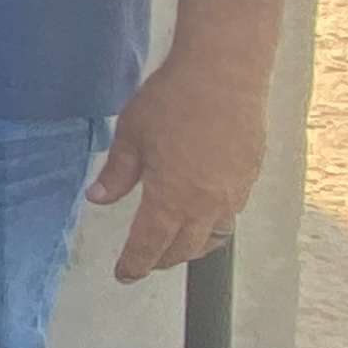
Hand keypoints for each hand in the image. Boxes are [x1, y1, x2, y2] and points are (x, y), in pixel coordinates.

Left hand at [90, 46, 266, 280]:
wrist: (225, 73)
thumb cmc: (173, 100)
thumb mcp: (131, 135)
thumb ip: (117, 173)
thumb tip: (97, 198)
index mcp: (170, 198)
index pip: (149, 245)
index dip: (134, 264)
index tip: (124, 274)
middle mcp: (205, 204)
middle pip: (183, 248)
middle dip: (161, 259)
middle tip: (145, 261)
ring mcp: (233, 192)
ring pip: (212, 235)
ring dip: (191, 246)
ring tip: (175, 243)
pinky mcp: (250, 175)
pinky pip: (231, 212)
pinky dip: (213, 222)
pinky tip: (202, 210)